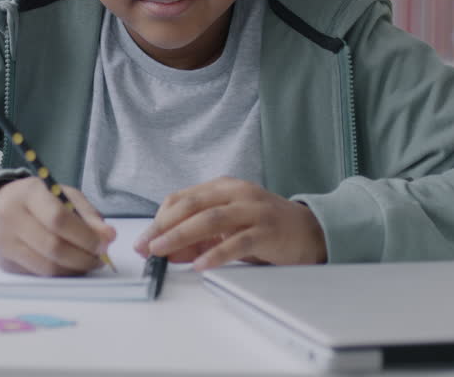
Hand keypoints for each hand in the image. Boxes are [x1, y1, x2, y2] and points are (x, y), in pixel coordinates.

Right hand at [0, 177, 115, 275]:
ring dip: (75, 269)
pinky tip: (70, 266)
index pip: (59, 219)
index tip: (105, 243)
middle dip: (84, 257)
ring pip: (47, 267)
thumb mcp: (63, 196)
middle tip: (101, 258)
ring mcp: (4, 242)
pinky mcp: (4, 263)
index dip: (85, 235)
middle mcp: (11, 217)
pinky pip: (39, 275)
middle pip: (53, 247)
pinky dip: (61, 274)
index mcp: (29, 193)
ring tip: (89, 263)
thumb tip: (108, 237)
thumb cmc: (38, 201)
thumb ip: (87, 215)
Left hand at [133, 177, 326, 269]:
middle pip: (191, 206)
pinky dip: (216, 254)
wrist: (310, 231)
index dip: (159, 219)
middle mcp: (236, 193)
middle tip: (145, 246)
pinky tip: (200, 266)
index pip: (182, 198)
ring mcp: (253, 210)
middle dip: (163, 227)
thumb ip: (198, 237)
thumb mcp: (227, 227)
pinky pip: (237, 241)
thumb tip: (165, 250)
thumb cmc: (264, 227)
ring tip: (162, 252)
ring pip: (210, 220)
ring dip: (181, 236)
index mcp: (223, 187)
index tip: (143, 240)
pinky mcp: (267, 230)